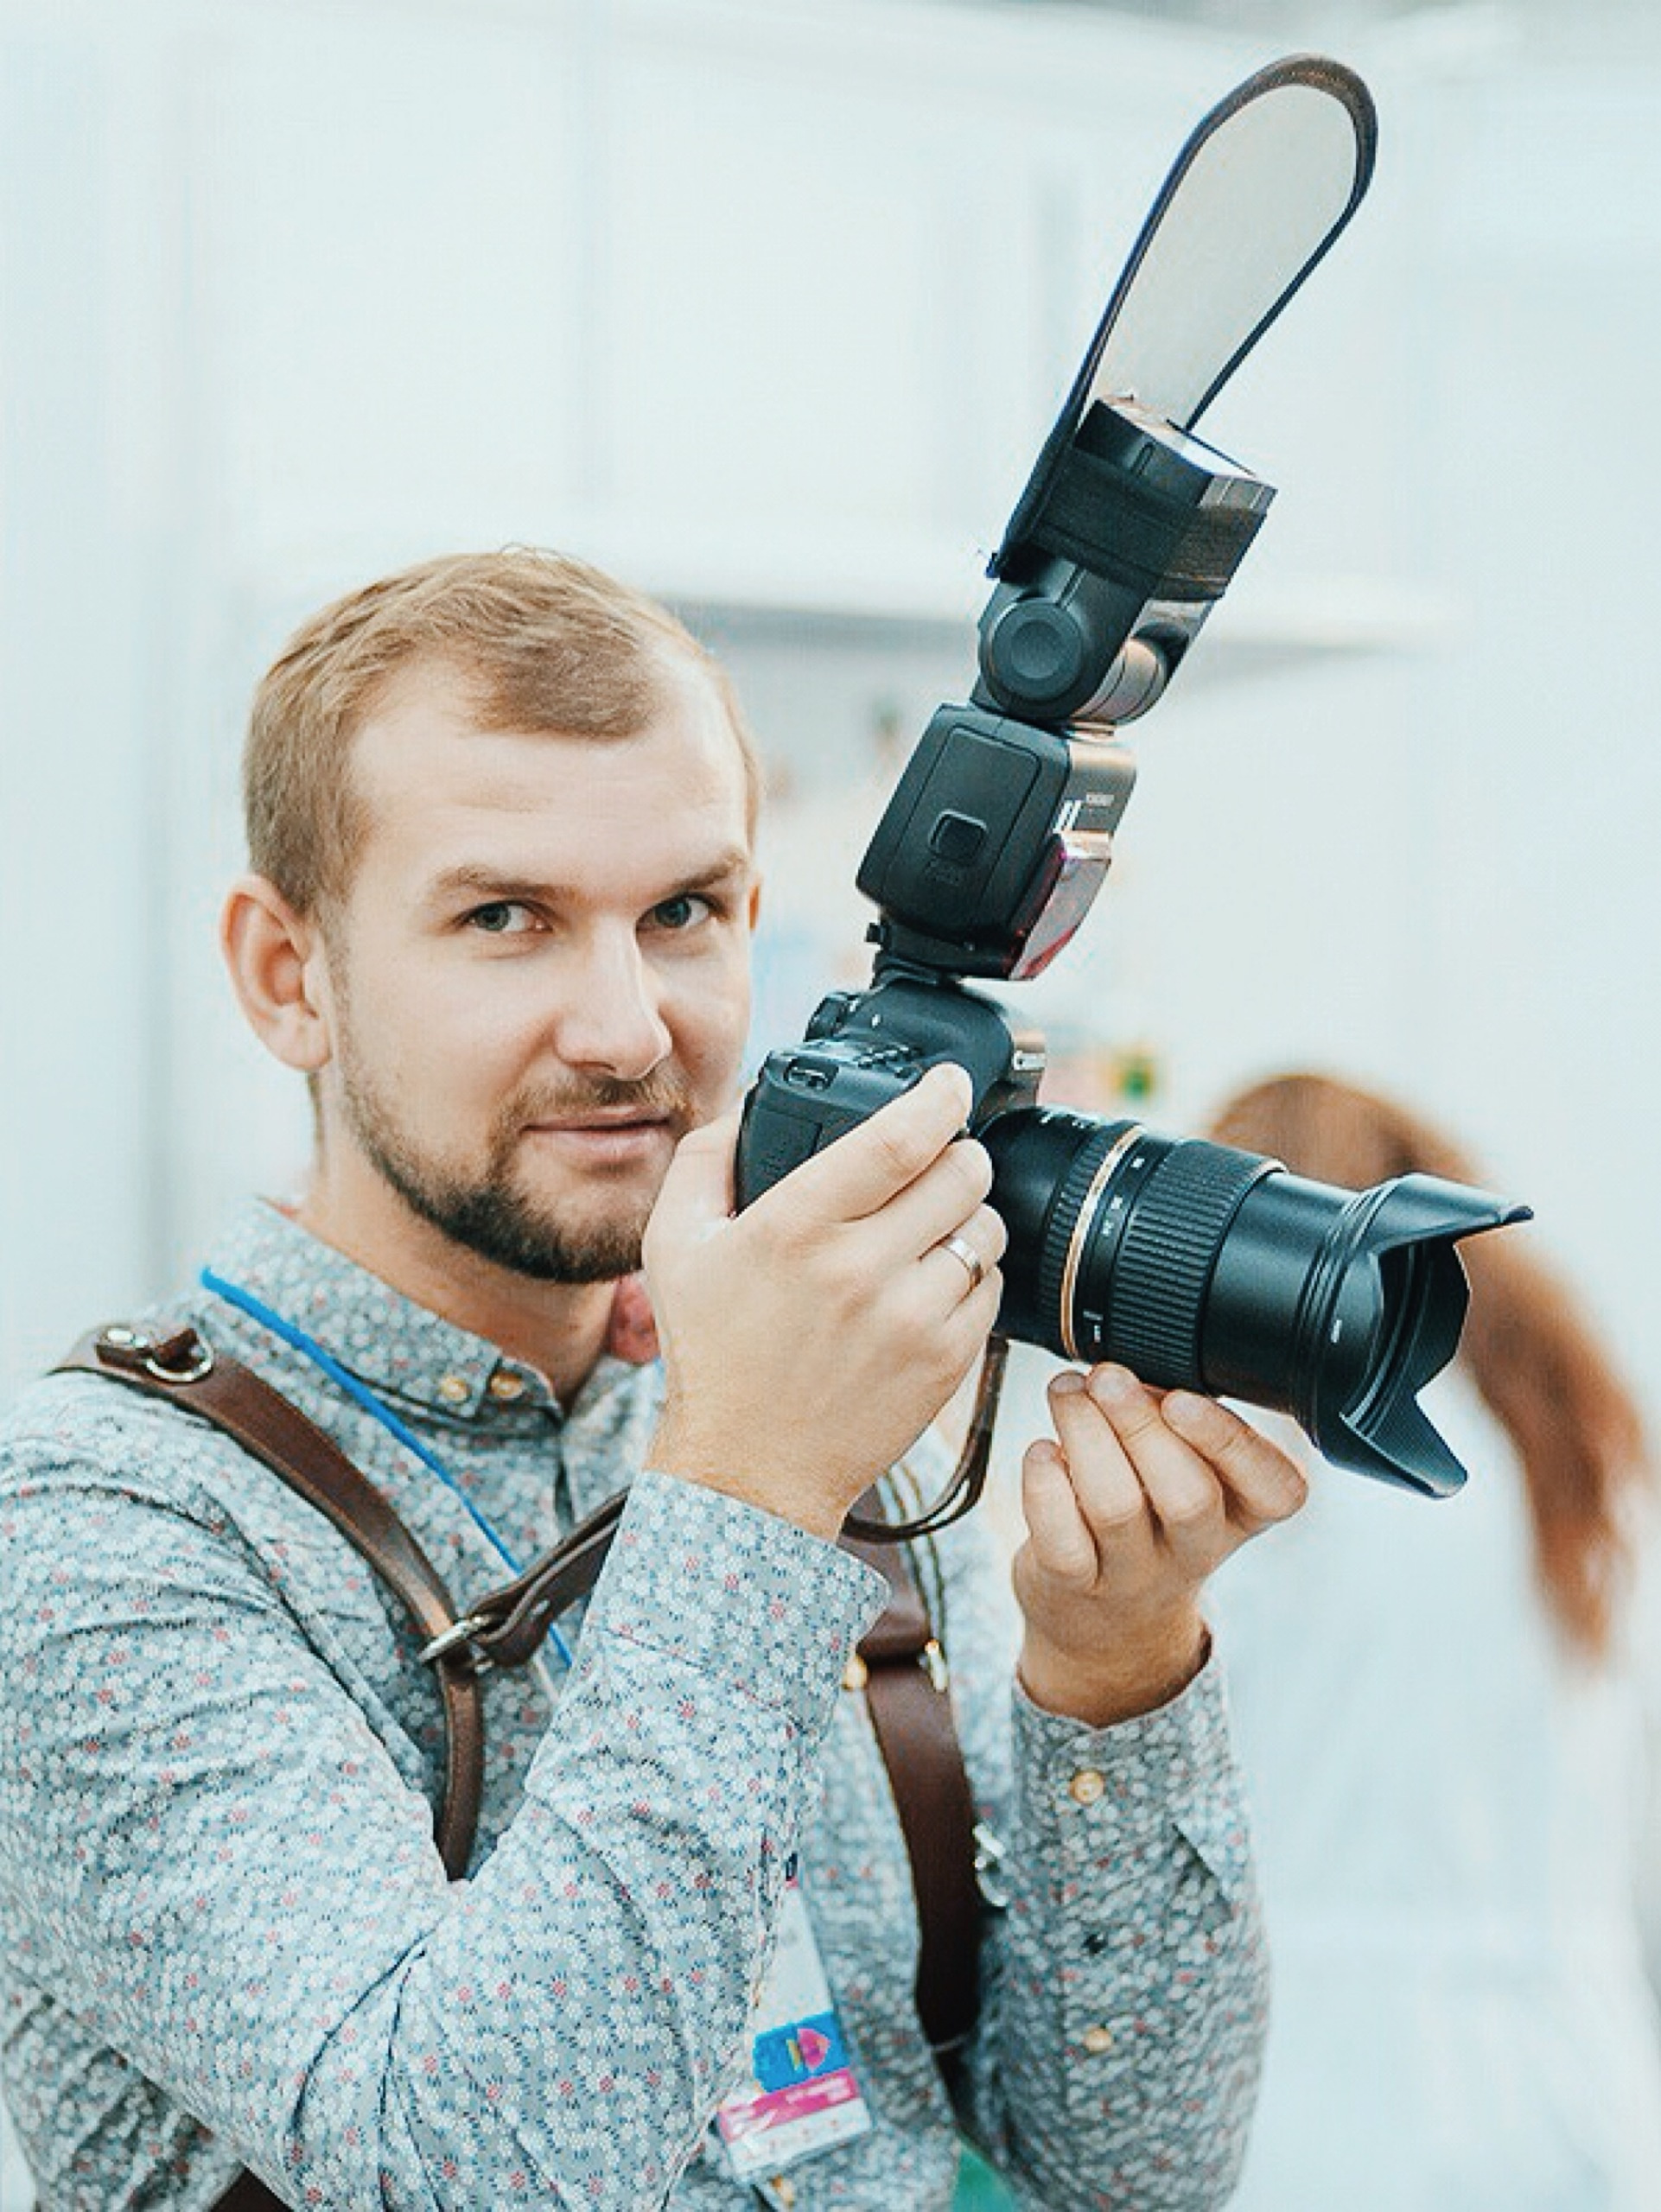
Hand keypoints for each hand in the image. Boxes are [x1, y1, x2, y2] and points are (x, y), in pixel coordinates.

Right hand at [644, 1064, 1005, 1539]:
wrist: (749, 1470)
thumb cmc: (713, 1353)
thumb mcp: (674, 1245)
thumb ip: (706, 1157)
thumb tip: (751, 1101)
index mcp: (796, 1227)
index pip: (897, 1138)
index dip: (940, 1097)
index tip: (951, 1083)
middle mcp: (860, 1269)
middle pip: (962, 1173)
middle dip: (959, 1155)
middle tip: (939, 1163)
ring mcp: (911, 1319)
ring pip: (987, 1229)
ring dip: (968, 1216)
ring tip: (930, 1231)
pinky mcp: (946, 1362)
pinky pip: (994, 1288)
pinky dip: (973, 1276)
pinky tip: (931, 1285)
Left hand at [1014, 1364, 1306, 1725]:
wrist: (1106, 1626)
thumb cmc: (1150, 1521)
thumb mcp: (1190, 1475)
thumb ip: (1175, 1424)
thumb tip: (1133, 1368)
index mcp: (1244, 1513)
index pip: (1274, 1489)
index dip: (1229, 1441)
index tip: (1181, 1398)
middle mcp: (1197, 1550)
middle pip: (1187, 1494)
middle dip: (1140, 1422)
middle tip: (1107, 1377)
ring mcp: (1134, 1574)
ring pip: (1116, 1504)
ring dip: (1085, 1433)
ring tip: (1068, 1393)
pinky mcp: (1073, 1585)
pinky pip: (1059, 1538)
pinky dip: (1044, 1483)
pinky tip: (1042, 1452)